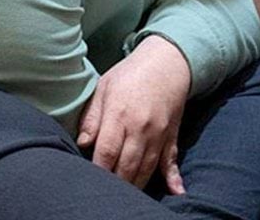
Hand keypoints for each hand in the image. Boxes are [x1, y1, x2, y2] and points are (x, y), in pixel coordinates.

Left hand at [77, 35, 190, 193]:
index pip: (107, 151)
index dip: (99, 170)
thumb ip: (92, 117)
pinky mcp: (171, 135)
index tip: (90, 181)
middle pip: (127, 165)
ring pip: (147, 168)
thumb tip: (82, 143)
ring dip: (136, 185)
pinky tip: (176, 193)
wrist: (168, 60)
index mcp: (120, 114)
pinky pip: (172, 160)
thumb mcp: (104, 87)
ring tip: (125, 198)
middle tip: (105, 195)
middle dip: (116, 183)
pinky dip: (174, 178)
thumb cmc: (130, 73)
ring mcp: (159, 133)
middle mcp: (141, 126)